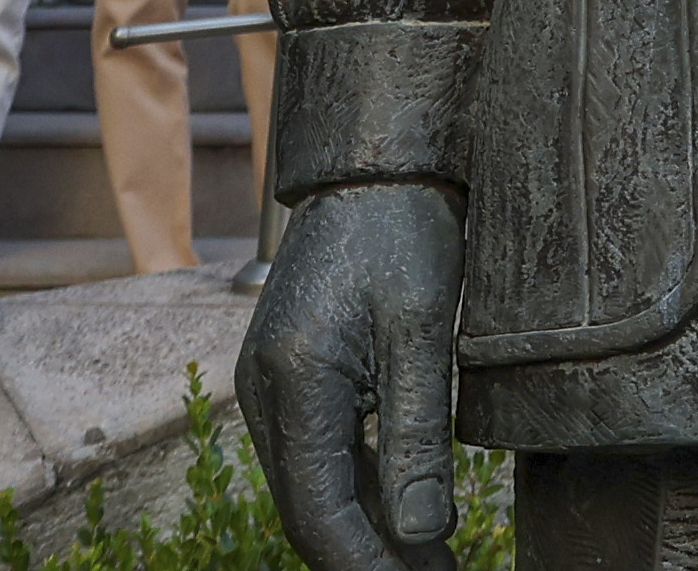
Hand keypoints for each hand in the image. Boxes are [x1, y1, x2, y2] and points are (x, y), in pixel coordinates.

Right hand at [250, 180, 462, 570]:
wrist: (374, 167)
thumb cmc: (403, 233)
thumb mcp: (423, 335)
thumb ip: (418, 440)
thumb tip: (422, 535)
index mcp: (293, 381)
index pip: (320, 511)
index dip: (366, 566)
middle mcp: (265, 391)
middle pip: (308, 510)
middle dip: (367, 557)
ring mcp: (270, 385)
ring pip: (312, 488)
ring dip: (366, 530)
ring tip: (433, 559)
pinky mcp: (288, 377)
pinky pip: (318, 454)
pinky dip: (360, 490)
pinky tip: (408, 511)